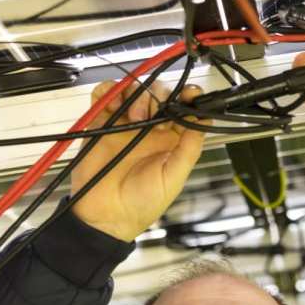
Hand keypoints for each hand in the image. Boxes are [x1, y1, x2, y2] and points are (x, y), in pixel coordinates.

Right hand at [69, 79, 206, 241]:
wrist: (106, 215)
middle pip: (159, 93)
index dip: (188, 96)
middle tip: (155, 116)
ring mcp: (125, 123)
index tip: (190, 94)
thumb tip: (203, 118)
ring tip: (135, 117)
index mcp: (171, 140)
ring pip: (134, 89)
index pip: (183, 108)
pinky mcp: (102, 122)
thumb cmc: (142, 203)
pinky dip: (108, 91)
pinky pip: (104, 94)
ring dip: (137, 95)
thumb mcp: (174, 177)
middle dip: (159, 95)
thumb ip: (189, 148)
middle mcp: (150, 128)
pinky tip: (113, 105)